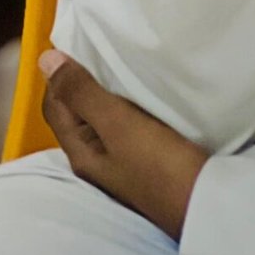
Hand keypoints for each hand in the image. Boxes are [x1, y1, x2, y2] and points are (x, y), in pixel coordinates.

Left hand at [41, 51, 206, 238]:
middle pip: (78, 111)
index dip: (59, 75)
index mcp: (81, 153)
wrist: (211, 207)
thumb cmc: (160, 165)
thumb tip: (44, 60)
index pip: (55, 105)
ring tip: (120, 64)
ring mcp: (124, 162)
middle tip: (100, 50)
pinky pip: (129, 125)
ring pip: (104, 117)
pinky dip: (130, 105)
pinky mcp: (149, 160)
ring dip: (108, 92)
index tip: (78, 47)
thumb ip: (80, 93)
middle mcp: (97, 159)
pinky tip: (143, 93)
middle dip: (83, 80)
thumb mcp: (116, 124)